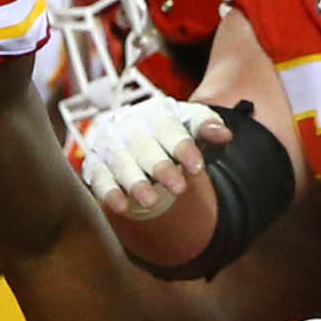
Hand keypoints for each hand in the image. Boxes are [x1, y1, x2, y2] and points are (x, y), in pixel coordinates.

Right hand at [70, 97, 225, 220]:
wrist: (134, 127)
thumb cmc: (167, 129)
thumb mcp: (190, 120)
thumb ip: (207, 125)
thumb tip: (225, 135)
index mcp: (156, 114)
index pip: (170, 129)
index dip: (183, 148)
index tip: (197, 168)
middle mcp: (130, 128)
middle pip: (145, 147)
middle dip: (160, 168)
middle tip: (178, 188)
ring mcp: (111, 145)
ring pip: (121, 163)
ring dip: (135, 182)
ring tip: (150, 201)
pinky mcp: (96, 164)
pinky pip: (99, 178)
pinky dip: (107, 191)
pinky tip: (119, 206)